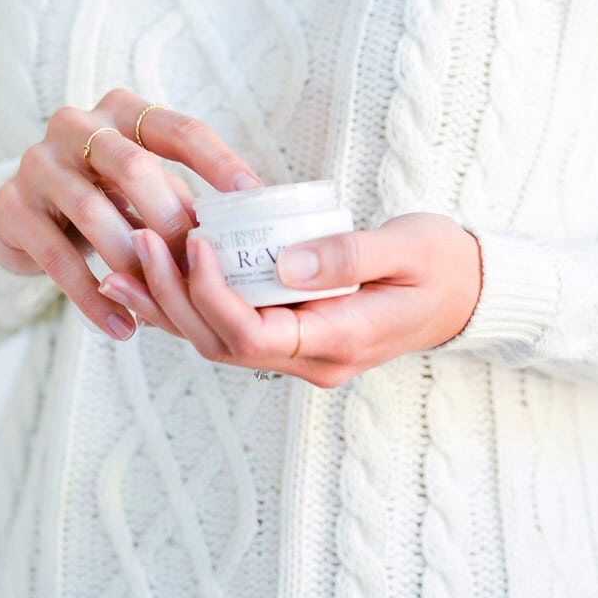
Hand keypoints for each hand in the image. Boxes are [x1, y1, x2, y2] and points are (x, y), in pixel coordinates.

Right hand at [0, 90, 263, 343]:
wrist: (21, 215)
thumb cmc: (103, 195)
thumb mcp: (142, 186)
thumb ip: (180, 197)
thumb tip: (240, 230)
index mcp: (122, 111)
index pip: (180, 130)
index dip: (219, 163)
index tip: (253, 197)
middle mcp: (77, 125)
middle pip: (133, 167)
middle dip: (170, 218)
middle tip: (197, 260)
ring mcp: (38, 163)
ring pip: (93, 212)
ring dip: (132, 261)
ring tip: (160, 303)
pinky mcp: (13, 207)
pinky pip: (58, 259)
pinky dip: (94, 298)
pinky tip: (123, 327)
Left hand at [97, 210, 482, 386]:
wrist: (472, 290)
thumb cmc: (444, 262)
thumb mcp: (408, 248)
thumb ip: (349, 255)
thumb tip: (285, 263)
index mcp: (339, 342)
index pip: (252, 335)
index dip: (210, 293)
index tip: (191, 240)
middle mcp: (313, 360)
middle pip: (221, 343)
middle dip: (173, 295)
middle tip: (139, 238)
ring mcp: (303, 353)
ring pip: (217, 341)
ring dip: (169, 303)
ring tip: (125, 257)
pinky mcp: (296, 334)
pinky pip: (231, 328)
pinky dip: (189, 303)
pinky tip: (154, 275)